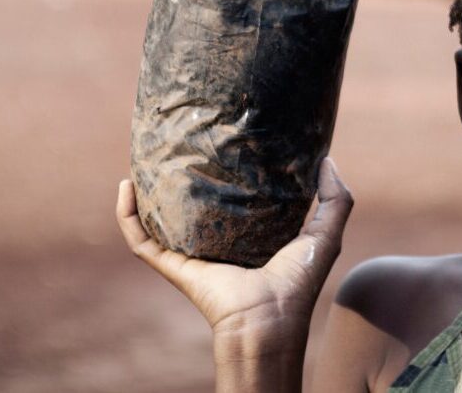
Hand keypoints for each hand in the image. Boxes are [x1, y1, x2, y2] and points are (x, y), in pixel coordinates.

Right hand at [116, 157, 353, 344]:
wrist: (269, 321)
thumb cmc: (298, 282)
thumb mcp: (325, 234)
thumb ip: (336, 199)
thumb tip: (326, 159)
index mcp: (248, 234)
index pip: (231, 198)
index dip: (226, 172)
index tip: (222, 141)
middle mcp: (215, 242)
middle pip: (190, 206)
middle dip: (179, 177)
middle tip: (176, 143)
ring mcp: (189, 254)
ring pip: (157, 219)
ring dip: (144, 194)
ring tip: (142, 160)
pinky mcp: (171, 265)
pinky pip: (139, 239)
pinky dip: (127, 215)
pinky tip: (125, 186)